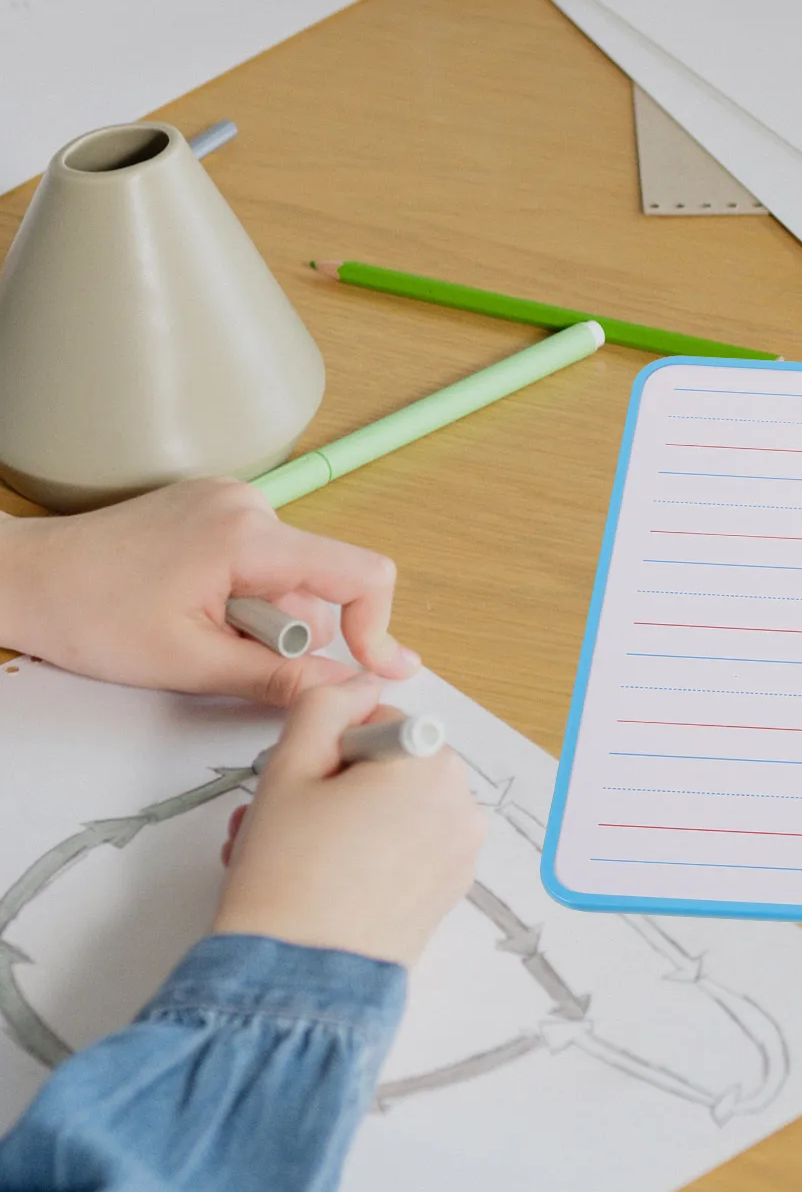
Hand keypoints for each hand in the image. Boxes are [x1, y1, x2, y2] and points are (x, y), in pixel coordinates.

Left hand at [0, 478, 418, 704]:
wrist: (25, 577)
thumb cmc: (86, 612)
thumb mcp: (187, 663)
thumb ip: (275, 679)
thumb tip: (340, 690)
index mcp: (247, 536)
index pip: (360, 574)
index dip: (376, 628)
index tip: (374, 668)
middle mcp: (249, 505)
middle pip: (321, 585)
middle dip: (288, 633)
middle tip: (226, 652)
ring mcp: (232, 501)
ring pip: (292, 577)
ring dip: (264, 617)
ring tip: (199, 627)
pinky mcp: (218, 509)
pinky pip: (264, 561)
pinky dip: (246, 594)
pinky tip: (198, 605)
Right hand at [215, 678, 485, 966]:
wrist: (295, 980)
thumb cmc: (288, 874)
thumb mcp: (290, 765)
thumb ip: (325, 706)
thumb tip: (360, 682)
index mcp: (433, 764)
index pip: (380, 723)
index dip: (330, 749)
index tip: (304, 785)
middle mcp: (461, 805)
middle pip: (390, 767)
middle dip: (334, 786)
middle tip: (286, 820)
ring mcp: (460, 853)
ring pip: (394, 811)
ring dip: (342, 822)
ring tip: (291, 855)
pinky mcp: (448, 893)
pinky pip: (407, 851)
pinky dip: (368, 855)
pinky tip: (322, 880)